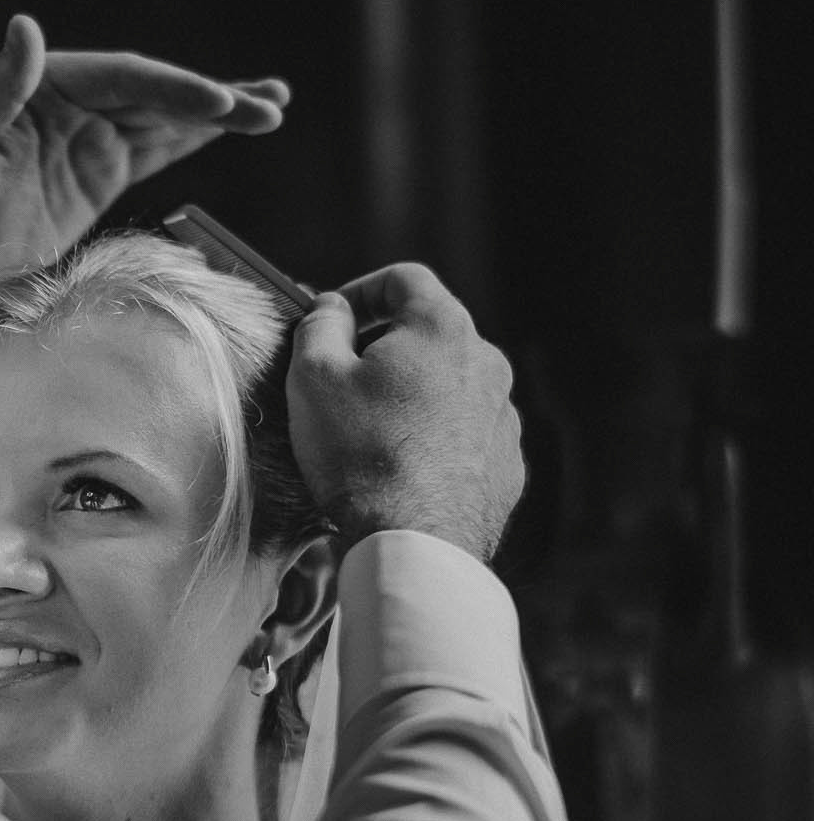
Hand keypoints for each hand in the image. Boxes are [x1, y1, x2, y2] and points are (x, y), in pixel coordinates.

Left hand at [0, 14, 288, 321]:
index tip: (220, 103)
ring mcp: (87, 139)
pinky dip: (196, 138)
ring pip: (165, 118)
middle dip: (215, 100)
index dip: (174, 88)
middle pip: (156, 93)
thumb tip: (26, 25)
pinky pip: (157, 149)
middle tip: (270, 109)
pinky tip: (235, 126)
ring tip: (274, 109)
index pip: (124, 77)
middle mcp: (71, 104)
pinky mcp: (97, 176)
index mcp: (43, 87)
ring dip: (219, 114)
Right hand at [287, 264, 524, 561]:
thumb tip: (331, 309)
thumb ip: (319, 326)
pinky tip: (398, 467)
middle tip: (340, 383)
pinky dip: (433, 437)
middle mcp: (487, 363)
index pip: (404, 279)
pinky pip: (465, 433)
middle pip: (429, 333)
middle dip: (382, 349)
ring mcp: (503, 416)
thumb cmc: (361, 454)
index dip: (360, 290)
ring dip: (409, 396)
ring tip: (368, 433)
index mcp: (443, 328)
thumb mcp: (313, 377)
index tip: (332, 320)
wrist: (414, 541)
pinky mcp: (506, 463)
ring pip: (448, 386)